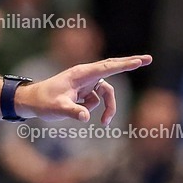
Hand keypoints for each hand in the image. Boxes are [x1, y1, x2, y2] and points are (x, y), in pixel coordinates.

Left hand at [15, 55, 151, 123]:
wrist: (32, 102)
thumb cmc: (43, 102)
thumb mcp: (57, 109)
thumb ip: (73, 112)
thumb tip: (86, 117)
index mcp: (81, 74)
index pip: (106, 68)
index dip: (124, 65)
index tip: (139, 61)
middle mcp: (85, 75)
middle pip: (112, 68)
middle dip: (130, 65)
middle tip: (149, 59)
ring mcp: (86, 82)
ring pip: (107, 93)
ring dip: (109, 108)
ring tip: (105, 123)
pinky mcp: (85, 90)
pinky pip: (98, 100)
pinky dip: (96, 109)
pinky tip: (81, 113)